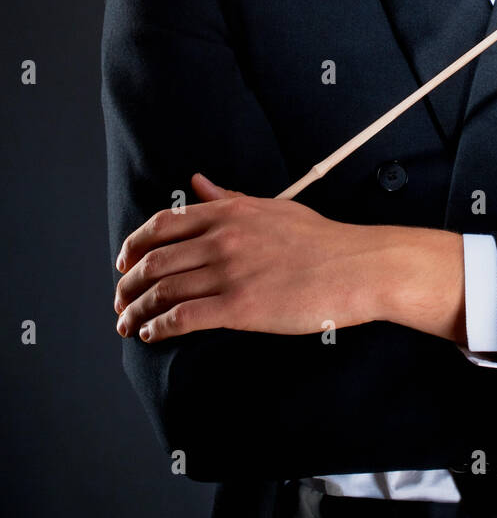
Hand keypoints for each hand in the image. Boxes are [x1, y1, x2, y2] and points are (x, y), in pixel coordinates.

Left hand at [113, 173, 403, 342]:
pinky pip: (183, 318)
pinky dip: (158, 328)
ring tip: (127, 323)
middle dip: (127, 284)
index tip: (123, 262)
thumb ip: (229, 198)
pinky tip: (151, 334)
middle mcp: (222, 239)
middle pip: (154, 261)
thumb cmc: (322, 240)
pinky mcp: (239, 307)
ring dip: (135, 310)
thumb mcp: (272, 207)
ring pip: (162, 291)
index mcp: (228, 213)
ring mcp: (229, 273)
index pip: (162, 225)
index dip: (133, 245)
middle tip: (120, 300)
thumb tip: (198, 182)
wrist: (356, 267)